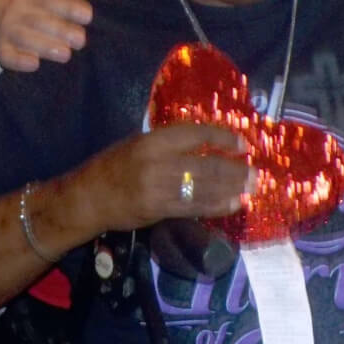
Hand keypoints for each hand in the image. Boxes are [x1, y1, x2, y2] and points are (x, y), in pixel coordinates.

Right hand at [0, 0, 90, 71]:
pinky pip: (8, 56)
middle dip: (60, 30)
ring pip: (24, 38)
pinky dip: (19, 61)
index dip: (68, 7)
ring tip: (65, 54)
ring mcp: (9, 32)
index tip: (87, 16)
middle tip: (80, 40)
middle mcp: (18, 13)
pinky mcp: (3, 50)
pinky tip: (34, 64)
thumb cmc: (32, 9)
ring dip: (45, 46)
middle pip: (38, 20)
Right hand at [81, 121, 249, 232]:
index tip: (242, 142)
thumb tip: (204, 145)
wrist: (89, 197)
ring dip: (231, 188)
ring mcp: (158, 188)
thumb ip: (167, 145)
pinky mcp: (159, 209)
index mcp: (151, 141)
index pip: (194, 134)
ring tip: (250, 187)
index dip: (221, 137)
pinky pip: (194, 206)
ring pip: (203, 187)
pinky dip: (217, 205)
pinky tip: (232, 203)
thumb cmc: (113, 166)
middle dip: (234, 168)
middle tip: (255, 171)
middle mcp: (156, 162)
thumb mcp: (137, 144)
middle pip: (205, 164)